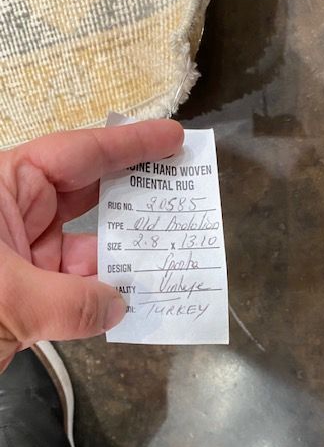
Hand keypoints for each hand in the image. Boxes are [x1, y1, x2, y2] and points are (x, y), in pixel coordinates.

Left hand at [0, 119, 182, 371]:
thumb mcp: (6, 299)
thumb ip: (72, 303)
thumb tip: (121, 307)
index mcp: (0, 188)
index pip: (75, 154)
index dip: (128, 146)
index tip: (172, 139)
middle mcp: (13, 213)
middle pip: (86, 193)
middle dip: (134, 193)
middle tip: (182, 189)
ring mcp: (20, 254)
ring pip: (85, 245)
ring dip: (124, 255)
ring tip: (171, 254)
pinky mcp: (24, 292)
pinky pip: (74, 285)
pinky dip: (101, 295)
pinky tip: (134, 298)